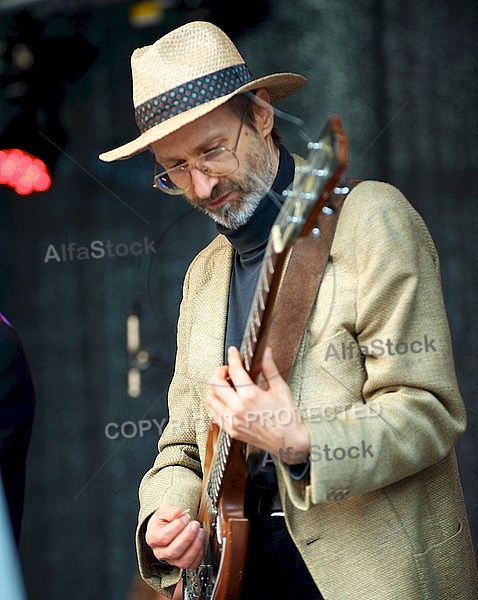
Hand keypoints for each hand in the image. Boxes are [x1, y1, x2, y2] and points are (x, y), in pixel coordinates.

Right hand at [145, 504, 203, 568]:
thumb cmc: (165, 520)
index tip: (185, 517)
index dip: (177, 527)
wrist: (167, 527)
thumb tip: (178, 513)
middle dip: (188, 537)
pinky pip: (192, 564)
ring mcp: (171, 560)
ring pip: (183, 561)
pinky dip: (199, 554)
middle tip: (195, 524)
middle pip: (173, 551)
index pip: (163, 537)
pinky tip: (200, 541)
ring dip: (195, 546)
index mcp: (153, 538)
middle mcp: (160, 552)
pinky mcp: (182, 563)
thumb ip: (170, 511)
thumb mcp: (164, 510)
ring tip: (200, 532)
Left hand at [207, 346, 309, 462]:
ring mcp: (233, 421)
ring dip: (215, 389)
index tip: (233, 352)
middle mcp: (238, 408)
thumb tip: (266, 353)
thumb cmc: (287, 417)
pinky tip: (226, 401)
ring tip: (226, 386)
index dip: (233, 357)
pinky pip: (214, 415)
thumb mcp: (281, 389)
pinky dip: (217, 405)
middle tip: (227, 369)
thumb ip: (270, 369)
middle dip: (219, 371)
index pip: (234, 370)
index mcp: (251, 396)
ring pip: (210, 399)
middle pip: (215, 383)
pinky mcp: (231, 431)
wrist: (289, 441)